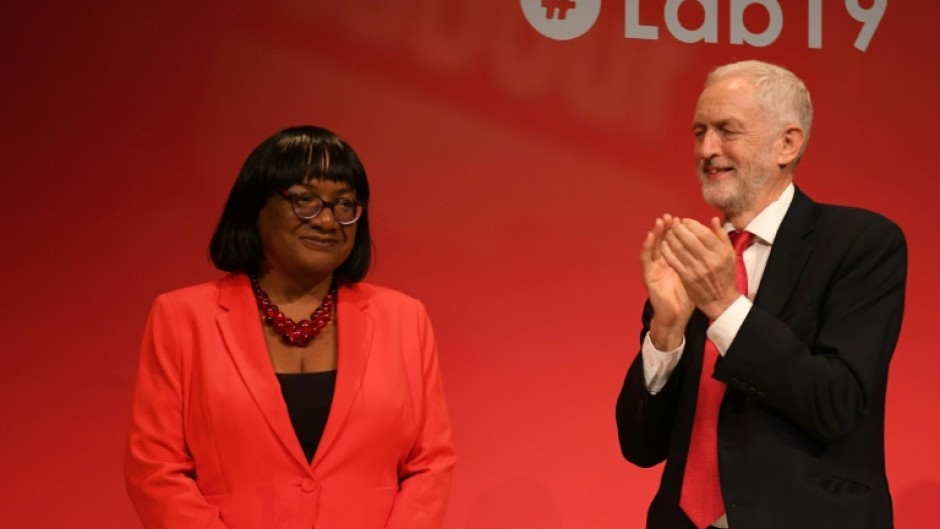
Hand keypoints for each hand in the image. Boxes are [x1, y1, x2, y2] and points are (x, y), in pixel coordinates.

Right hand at [641, 214, 694, 349]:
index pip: (675, 241)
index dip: (678, 230)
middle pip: (663, 241)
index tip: (683, 219)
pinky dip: (646, 247)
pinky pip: (646, 259)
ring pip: (653, 246)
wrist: (677, 315)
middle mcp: (663, 262)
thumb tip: (710, 244)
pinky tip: (649, 237)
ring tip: (660, 221)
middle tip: (670, 216)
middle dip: (666, 228)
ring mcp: (654, 268)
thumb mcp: (697, 273)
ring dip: (655, 233)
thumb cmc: (689, 295)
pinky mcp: (648, 275)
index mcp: (675, 261)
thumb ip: (701, 258)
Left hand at [660, 217, 739, 319]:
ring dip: (671, 237)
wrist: (720, 299)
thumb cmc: (725, 274)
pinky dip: (667, 251)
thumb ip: (721, 235)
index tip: (685, 221)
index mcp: (721, 252)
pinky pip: (673, 261)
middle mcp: (709, 260)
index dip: (692, 224)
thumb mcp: (729, 254)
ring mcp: (696, 269)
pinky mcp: (686, 277)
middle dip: (679, 229)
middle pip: (689, 239)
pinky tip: (664, 244)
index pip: (703, 233)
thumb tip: (713, 219)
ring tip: (668, 231)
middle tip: (674, 224)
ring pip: (679, 249)